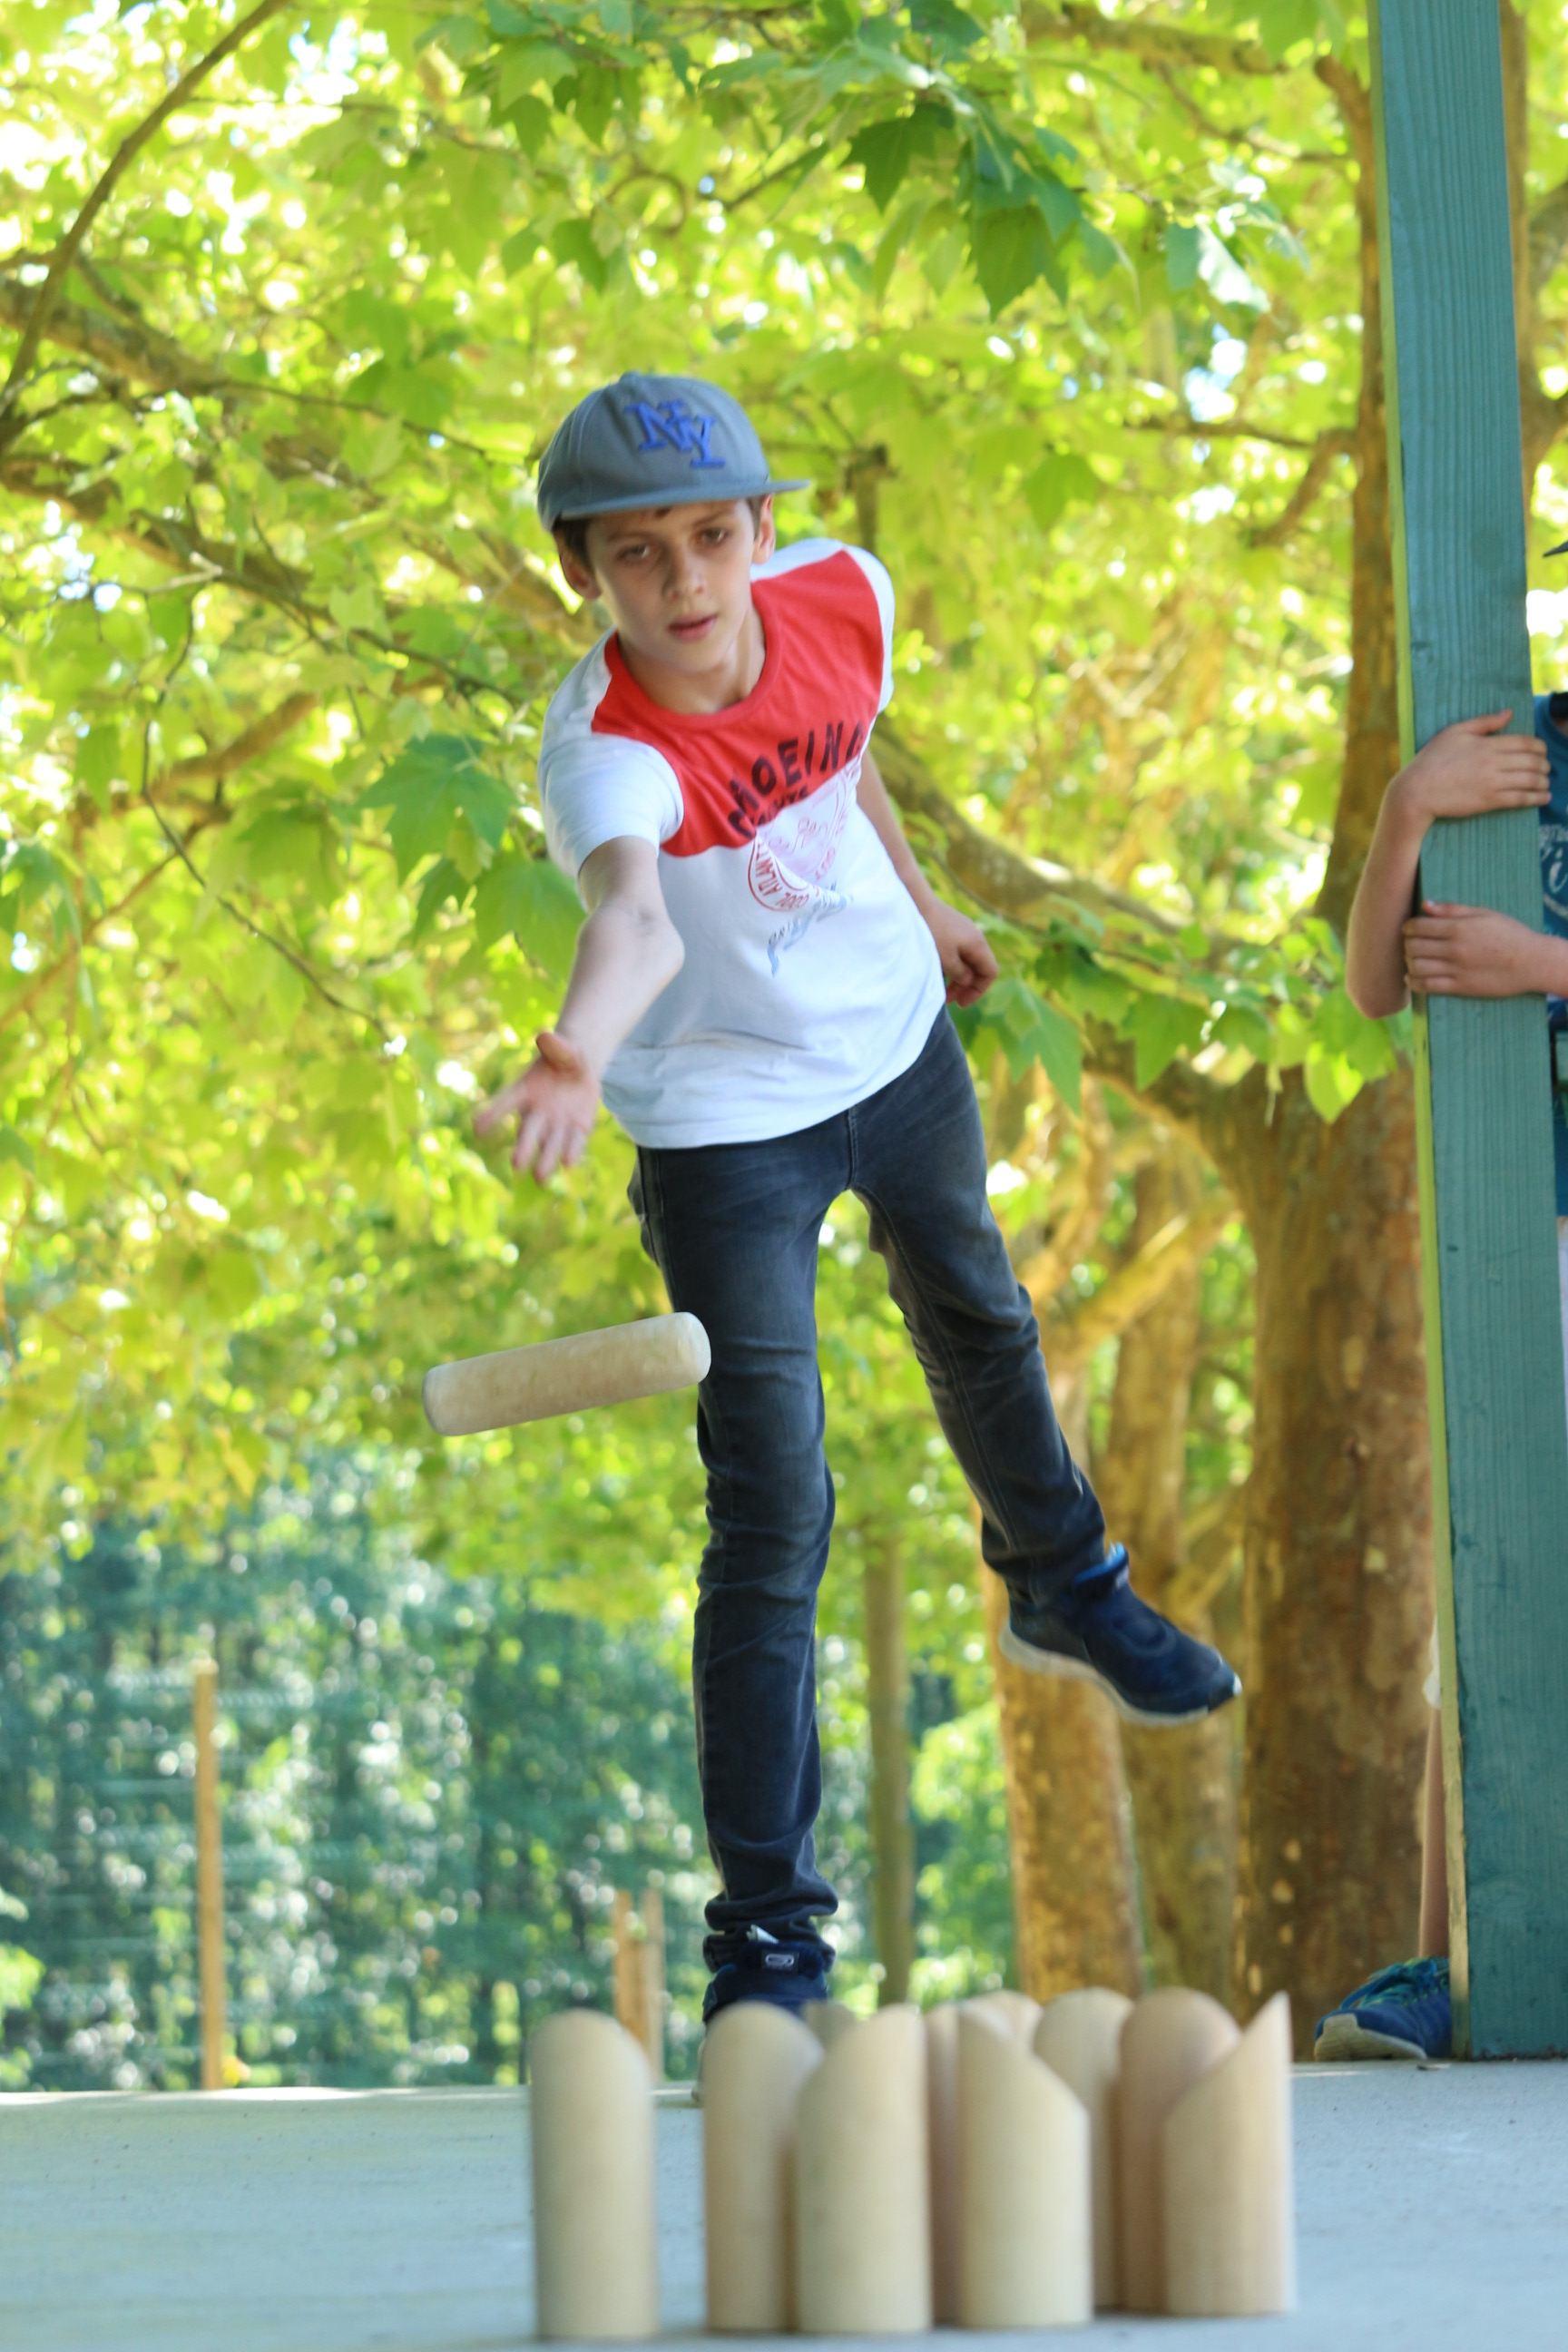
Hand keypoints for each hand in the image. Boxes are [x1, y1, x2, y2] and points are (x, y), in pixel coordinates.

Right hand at [474, 1030, 601, 1179]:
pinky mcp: (577, 1130)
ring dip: (546, 1160)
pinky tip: (569, 1164)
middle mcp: (537, 1111)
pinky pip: (573, 1144)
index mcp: (525, 1090)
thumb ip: (555, 1045)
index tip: (477, 1128)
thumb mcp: (564, 1047)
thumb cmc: (565, 1055)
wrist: (581, 1069)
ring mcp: (557, 1123)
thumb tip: (544, 1034)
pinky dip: (571, 1153)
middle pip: (527, 1132)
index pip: (506, 1102)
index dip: (492, 1114)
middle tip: (517, 1166)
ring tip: (541, 1178)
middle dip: (523, 1148)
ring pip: (549, 1144)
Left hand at [921, 895, 998, 1006]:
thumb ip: (960, 974)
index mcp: (978, 945)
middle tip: (948, 1000)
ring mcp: (963, 931)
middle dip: (965, 987)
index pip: (990, 973)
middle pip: (978, 968)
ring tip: (941, 989)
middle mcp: (975, 937)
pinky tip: (936, 971)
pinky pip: (956, 952)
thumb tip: (967, 980)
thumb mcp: (946, 960)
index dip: (979, 991)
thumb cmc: (932, 932)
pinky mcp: (951, 928)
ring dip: (956, 977)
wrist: (917, 902)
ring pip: (966, 961)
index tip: (962, 1003)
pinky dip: (950, 965)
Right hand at [1394, 711, 1548, 827]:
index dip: (1538, 746)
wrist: (1417, 791)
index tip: (1542, 750)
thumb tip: (1508, 713)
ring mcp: (1492, 783)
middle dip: (1544, 764)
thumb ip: (1484, 722)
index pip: (1524, 742)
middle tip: (1546, 767)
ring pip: (1529, 780)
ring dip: (1543, 781)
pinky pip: (1519, 799)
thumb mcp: (1454, 732)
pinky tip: (1544, 798)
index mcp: (1486, 744)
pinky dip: (1535, 799)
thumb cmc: (1432, 759)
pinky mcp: (1488, 801)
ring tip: (1546, 783)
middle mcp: (1493, 763)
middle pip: (1531, 761)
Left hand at [1402, 902, 1554, 998]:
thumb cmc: (1509, 933)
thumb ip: (1452, 910)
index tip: (1408, 928)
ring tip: (1412, 958)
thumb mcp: (1484, 914)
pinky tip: (1411, 977)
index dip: (1408, 927)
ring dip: (1408, 962)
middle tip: (1410, 943)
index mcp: (1459, 928)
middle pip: (1413, 947)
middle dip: (1406, 944)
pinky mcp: (1460, 988)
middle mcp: (1454, 949)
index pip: (1419, 926)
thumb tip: (1425, 904)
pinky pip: (1428, 986)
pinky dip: (1413, 982)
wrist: (1531, 962)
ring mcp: (1456, 970)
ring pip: (1416, 967)